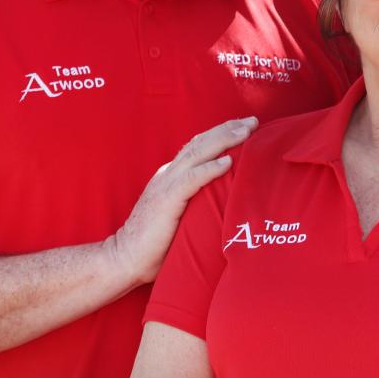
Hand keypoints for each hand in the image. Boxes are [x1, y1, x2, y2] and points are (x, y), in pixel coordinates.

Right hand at [108, 117, 256, 286]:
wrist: (125, 257)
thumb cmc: (156, 243)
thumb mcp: (180, 214)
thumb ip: (197, 201)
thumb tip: (226, 200)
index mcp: (171, 175)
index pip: (198, 146)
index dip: (221, 133)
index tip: (245, 126)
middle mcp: (169, 173)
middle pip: (201, 142)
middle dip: (228, 129)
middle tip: (253, 121)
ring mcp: (166, 184)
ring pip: (198, 153)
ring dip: (224, 140)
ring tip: (246, 132)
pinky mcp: (166, 200)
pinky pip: (191, 179)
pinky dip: (210, 169)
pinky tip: (227, 162)